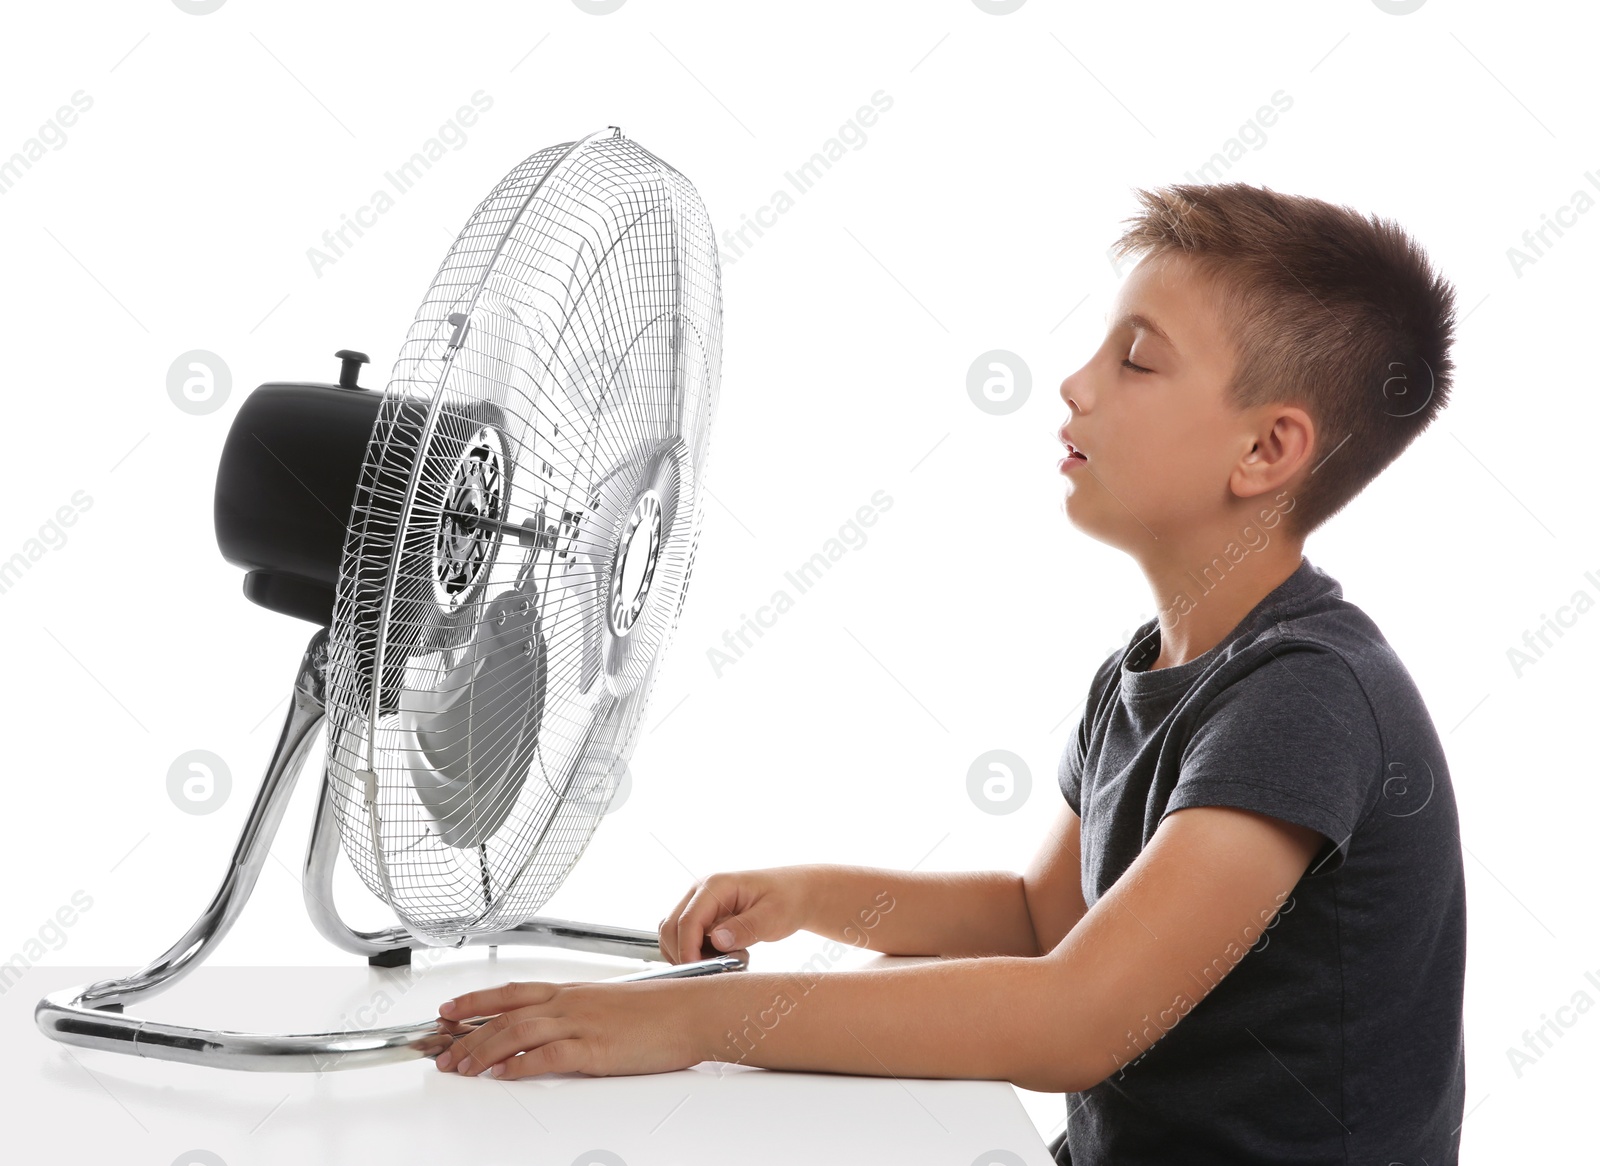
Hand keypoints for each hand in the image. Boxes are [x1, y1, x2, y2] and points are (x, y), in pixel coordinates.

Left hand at [431, 980, 700, 1079]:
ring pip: (518, 1032)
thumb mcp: (611, 1005)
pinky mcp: (596, 1048)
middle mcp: (572, 1002)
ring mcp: (582, 1024)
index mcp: (574, 991)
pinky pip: (548, 1055)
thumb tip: (558, 1028)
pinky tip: (502, 1075)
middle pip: (506, 1013)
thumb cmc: (661, 1010)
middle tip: (442, 1053)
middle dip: (467, 1034)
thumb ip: (580, 1014)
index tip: (448, 1010)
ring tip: (461, 1068)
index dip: (475, 1000)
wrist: (694, 1011)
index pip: (512, 991)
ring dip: (483, 1050)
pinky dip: (519, 1064)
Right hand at [658, 866, 815, 962]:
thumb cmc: (787, 899)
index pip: (687, 920)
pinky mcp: (701, 915)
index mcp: (716, 885)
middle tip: (713, 971)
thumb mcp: (773, 916)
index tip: (699, 972)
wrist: (795, 892)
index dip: (687, 950)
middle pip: (670, 927)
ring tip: (722, 961)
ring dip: (688, 954)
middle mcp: (700, 891)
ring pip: (672, 934)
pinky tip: (719, 956)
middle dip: (684, 954)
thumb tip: (717, 941)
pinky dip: (694, 952)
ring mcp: (698, 903)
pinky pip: (684, 937)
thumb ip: (746, 928)